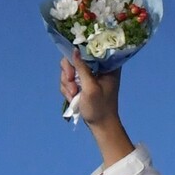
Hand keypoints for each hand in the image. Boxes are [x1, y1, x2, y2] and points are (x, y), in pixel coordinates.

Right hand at [59, 49, 133, 167]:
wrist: (100, 125)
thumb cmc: (100, 107)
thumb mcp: (90, 88)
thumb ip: (82, 68)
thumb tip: (75, 49)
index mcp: (108, 67)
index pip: (90, 50)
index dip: (78, 55)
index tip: (73, 69)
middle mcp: (98, 69)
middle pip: (74, 60)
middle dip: (69, 74)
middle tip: (72, 86)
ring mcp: (89, 76)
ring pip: (68, 71)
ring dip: (67, 85)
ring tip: (74, 96)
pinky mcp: (81, 84)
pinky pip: (67, 81)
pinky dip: (67, 90)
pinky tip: (73, 99)